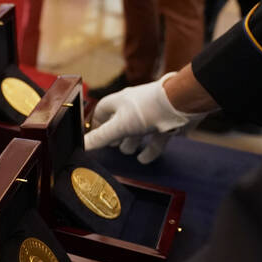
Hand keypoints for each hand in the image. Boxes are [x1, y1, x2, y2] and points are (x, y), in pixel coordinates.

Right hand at [84, 73, 207, 163]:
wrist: (180, 104)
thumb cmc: (146, 110)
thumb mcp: (119, 126)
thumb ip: (100, 137)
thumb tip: (81, 145)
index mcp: (118, 103)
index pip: (101, 113)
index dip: (96, 126)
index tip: (95, 139)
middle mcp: (133, 108)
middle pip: (119, 124)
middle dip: (116, 137)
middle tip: (113, 147)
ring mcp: (150, 116)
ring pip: (137, 132)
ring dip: (132, 143)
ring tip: (130, 152)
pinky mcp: (164, 124)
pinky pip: (154, 139)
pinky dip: (149, 150)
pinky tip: (144, 159)